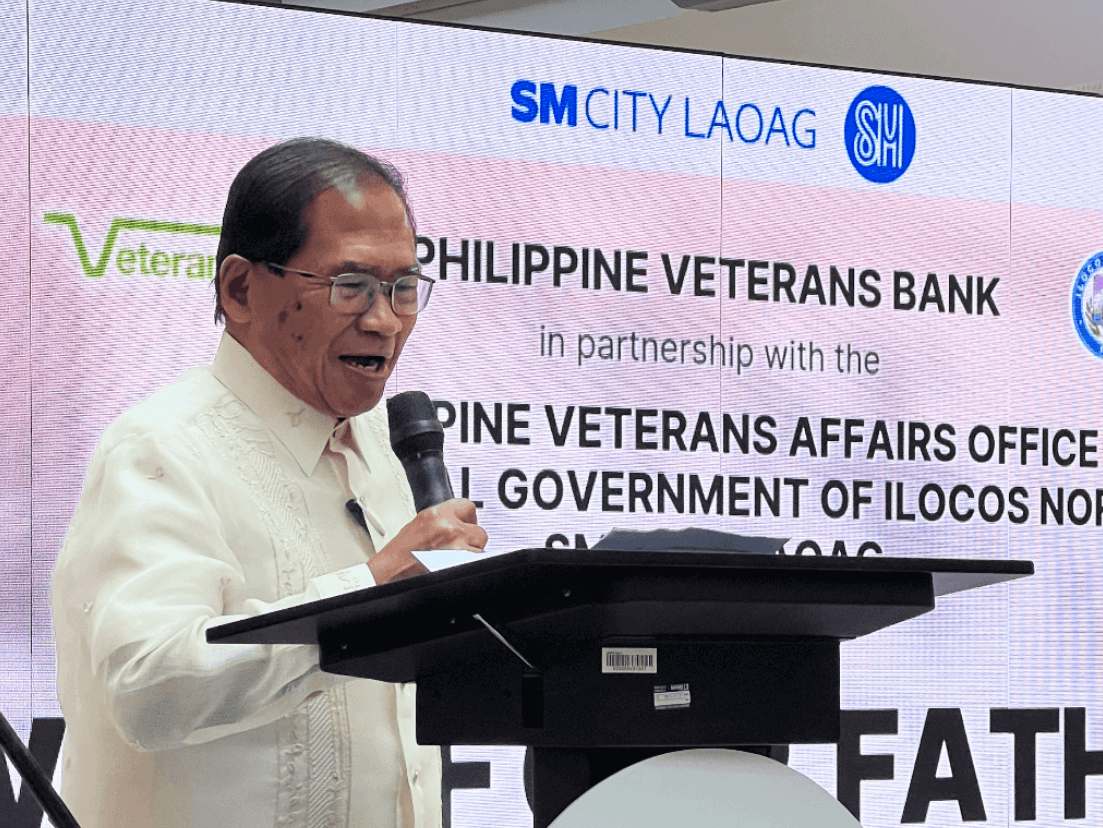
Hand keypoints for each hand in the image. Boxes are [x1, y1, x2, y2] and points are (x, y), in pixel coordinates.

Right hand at [369, 499, 487, 584]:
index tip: (467, 524)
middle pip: (479, 529)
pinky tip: (456, 565)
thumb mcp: (419, 525)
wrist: (391, 571)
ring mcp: (456, 545)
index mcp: (436, 514)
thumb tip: (456, 521)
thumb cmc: (399, 554)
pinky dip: (470, 563)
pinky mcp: (461, 562)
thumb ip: (441, 520)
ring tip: (456, 557)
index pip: (467, 506)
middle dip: (472, 538)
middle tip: (462, 545)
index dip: (469, 518)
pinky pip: (477, 560)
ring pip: (480, 546)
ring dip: (472, 552)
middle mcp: (448, 527)